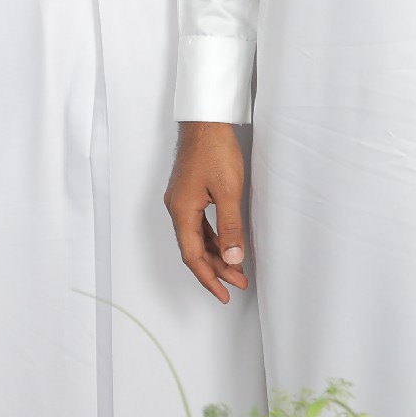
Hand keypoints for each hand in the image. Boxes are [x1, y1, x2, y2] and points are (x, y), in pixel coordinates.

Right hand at [165, 121, 248, 302]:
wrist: (205, 121)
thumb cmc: (215, 151)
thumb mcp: (229, 192)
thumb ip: (231, 227)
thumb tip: (234, 259)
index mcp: (181, 210)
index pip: (192, 255)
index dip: (208, 278)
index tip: (224, 294)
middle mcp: (176, 208)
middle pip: (193, 249)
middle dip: (216, 269)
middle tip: (239, 283)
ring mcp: (181, 200)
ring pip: (196, 237)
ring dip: (215, 254)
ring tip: (237, 268)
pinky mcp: (188, 193)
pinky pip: (198, 224)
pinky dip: (212, 238)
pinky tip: (226, 244)